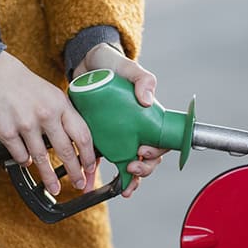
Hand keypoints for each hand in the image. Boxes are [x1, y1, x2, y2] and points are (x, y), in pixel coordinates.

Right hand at [0, 51, 94, 195]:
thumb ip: (64, 114)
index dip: (89, 156)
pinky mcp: (6, 131)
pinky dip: (25, 162)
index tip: (92, 168)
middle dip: (75, 172)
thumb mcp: (52, 94)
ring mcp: (25, 124)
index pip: (82, 135)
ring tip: (55, 188)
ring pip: (41, 159)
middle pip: (66, 151)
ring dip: (49, 177)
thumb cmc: (24, 84)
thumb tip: (77, 140)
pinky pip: (20, 156)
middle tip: (79, 184)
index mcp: (60, 104)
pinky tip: (28, 162)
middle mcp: (45, 115)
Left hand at [75, 43, 165, 197]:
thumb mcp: (128, 68)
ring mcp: (118, 135)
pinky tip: (94, 183)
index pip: (160, 141)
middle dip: (143, 169)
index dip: (156, 152)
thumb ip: (143, 79)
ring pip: (129, 163)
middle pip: (147, 158)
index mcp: (147, 117)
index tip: (144, 151)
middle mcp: (135, 129)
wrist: (87, 64)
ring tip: (123, 184)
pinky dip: (99, 175)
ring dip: (130, 178)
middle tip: (132, 165)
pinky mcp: (99, 137)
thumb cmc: (112, 64)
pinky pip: (102, 160)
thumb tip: (148, 100)